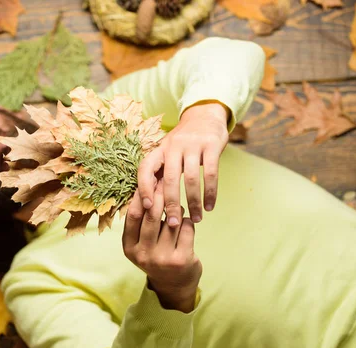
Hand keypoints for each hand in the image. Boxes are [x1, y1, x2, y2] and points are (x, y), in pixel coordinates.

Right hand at [123, 186, 201, 312]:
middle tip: (167, 182)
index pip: (133, 215)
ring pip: (172, 220)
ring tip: (177, 210)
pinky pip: (186, 228)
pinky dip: (187, 222)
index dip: (141, 195)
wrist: (173, 285)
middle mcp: (143, 254)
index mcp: (129, 248)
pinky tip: (185, 225)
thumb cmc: (156, 255)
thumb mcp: (141, 243)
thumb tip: (145, 186)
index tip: (149, 181)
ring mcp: (163, 258)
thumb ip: (141, 221)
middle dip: (160, 195)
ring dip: (177, 210)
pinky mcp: (182, 259)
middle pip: (152, 215)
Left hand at [138, 101, 229, 226]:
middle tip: (173, 224)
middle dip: (171, 204)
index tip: (148, 208)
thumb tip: (148, 205)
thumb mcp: (167, 153)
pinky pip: (211, 173)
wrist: (205, 115)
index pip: (145, 168)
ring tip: (197, 219)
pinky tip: (210, 206)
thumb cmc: (183, 143)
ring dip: (193, 202)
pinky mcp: (211, 145)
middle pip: (169, 178)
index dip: (143, 188)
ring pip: (191, 178)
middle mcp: (173, 146)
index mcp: (159, 149)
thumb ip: (160, 174)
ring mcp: (193, 144)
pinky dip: (210, 193)